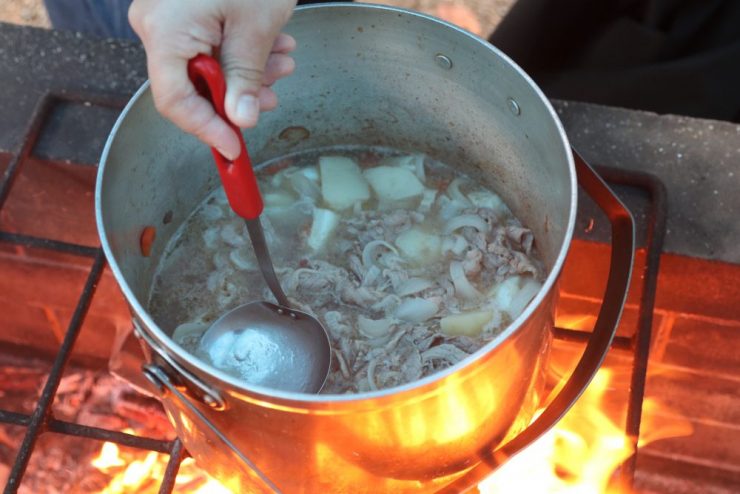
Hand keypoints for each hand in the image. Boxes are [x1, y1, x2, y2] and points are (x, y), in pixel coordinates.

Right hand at [129, 0, 296, 159]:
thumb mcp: (255, 27)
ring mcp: (165, 16)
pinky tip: (272, 45)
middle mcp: (155, 25)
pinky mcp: (181, 10)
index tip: (235, 147)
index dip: (207, 130)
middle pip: (191, 85)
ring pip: (204, 66)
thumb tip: (242, 120)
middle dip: (239, 95)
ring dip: (247, 72)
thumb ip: (245, 78)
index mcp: (165, 31)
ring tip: (283, 60)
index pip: (175, 102)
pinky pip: (206, 44)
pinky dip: (239, 51)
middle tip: (274, 94)